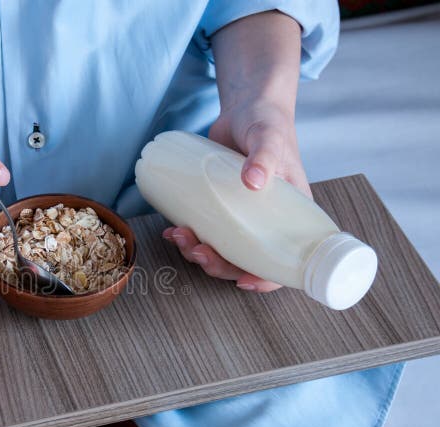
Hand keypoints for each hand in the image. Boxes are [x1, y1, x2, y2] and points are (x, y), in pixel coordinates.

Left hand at [162, 100, 310, 291]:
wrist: (245, 110)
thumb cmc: (267, 123)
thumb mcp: (270, 138)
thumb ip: (265, 156)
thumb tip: (254, 182)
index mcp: (289, 216)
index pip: (285, 260)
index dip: (265, 278)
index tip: (244, 282)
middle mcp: (264, 222)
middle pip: (243, 261)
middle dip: (217, 265)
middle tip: (197, 250)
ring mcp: (239, 216)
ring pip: (220, 249)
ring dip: (197, 252)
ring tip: (179, 236)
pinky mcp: (217, 206)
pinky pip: (204, 230)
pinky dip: (187, 235)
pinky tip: (171, 230)